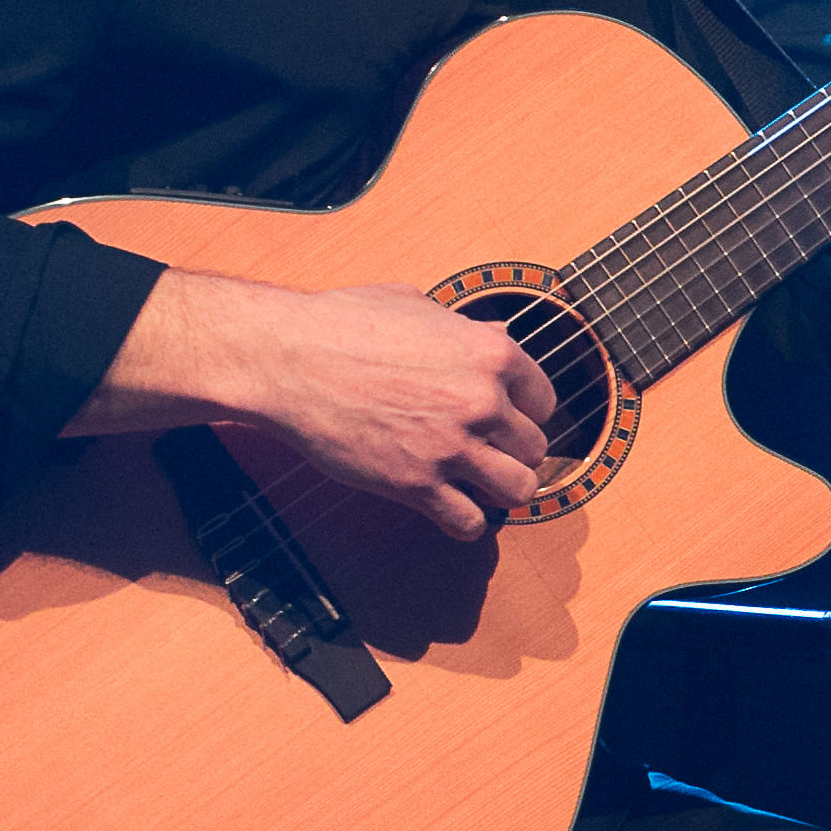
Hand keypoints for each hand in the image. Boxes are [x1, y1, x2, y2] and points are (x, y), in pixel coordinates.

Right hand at [103, 274, 562, 537]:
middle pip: (534, 448)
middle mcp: (483, 402)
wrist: (286, 359)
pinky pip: (470, 524)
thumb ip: (467, 329)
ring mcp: (452, 446)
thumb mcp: (417, 306)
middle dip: (512, 453)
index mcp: (493, 355)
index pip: (544, 400)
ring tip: (480, 486)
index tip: (505, 421)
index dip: (525, 413)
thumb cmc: (342, 323)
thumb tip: (498, 337)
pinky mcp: (416, 484)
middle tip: (487, 455)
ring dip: (501, 491)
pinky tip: (451, 511)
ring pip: (518, 490)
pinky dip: (465, 524)